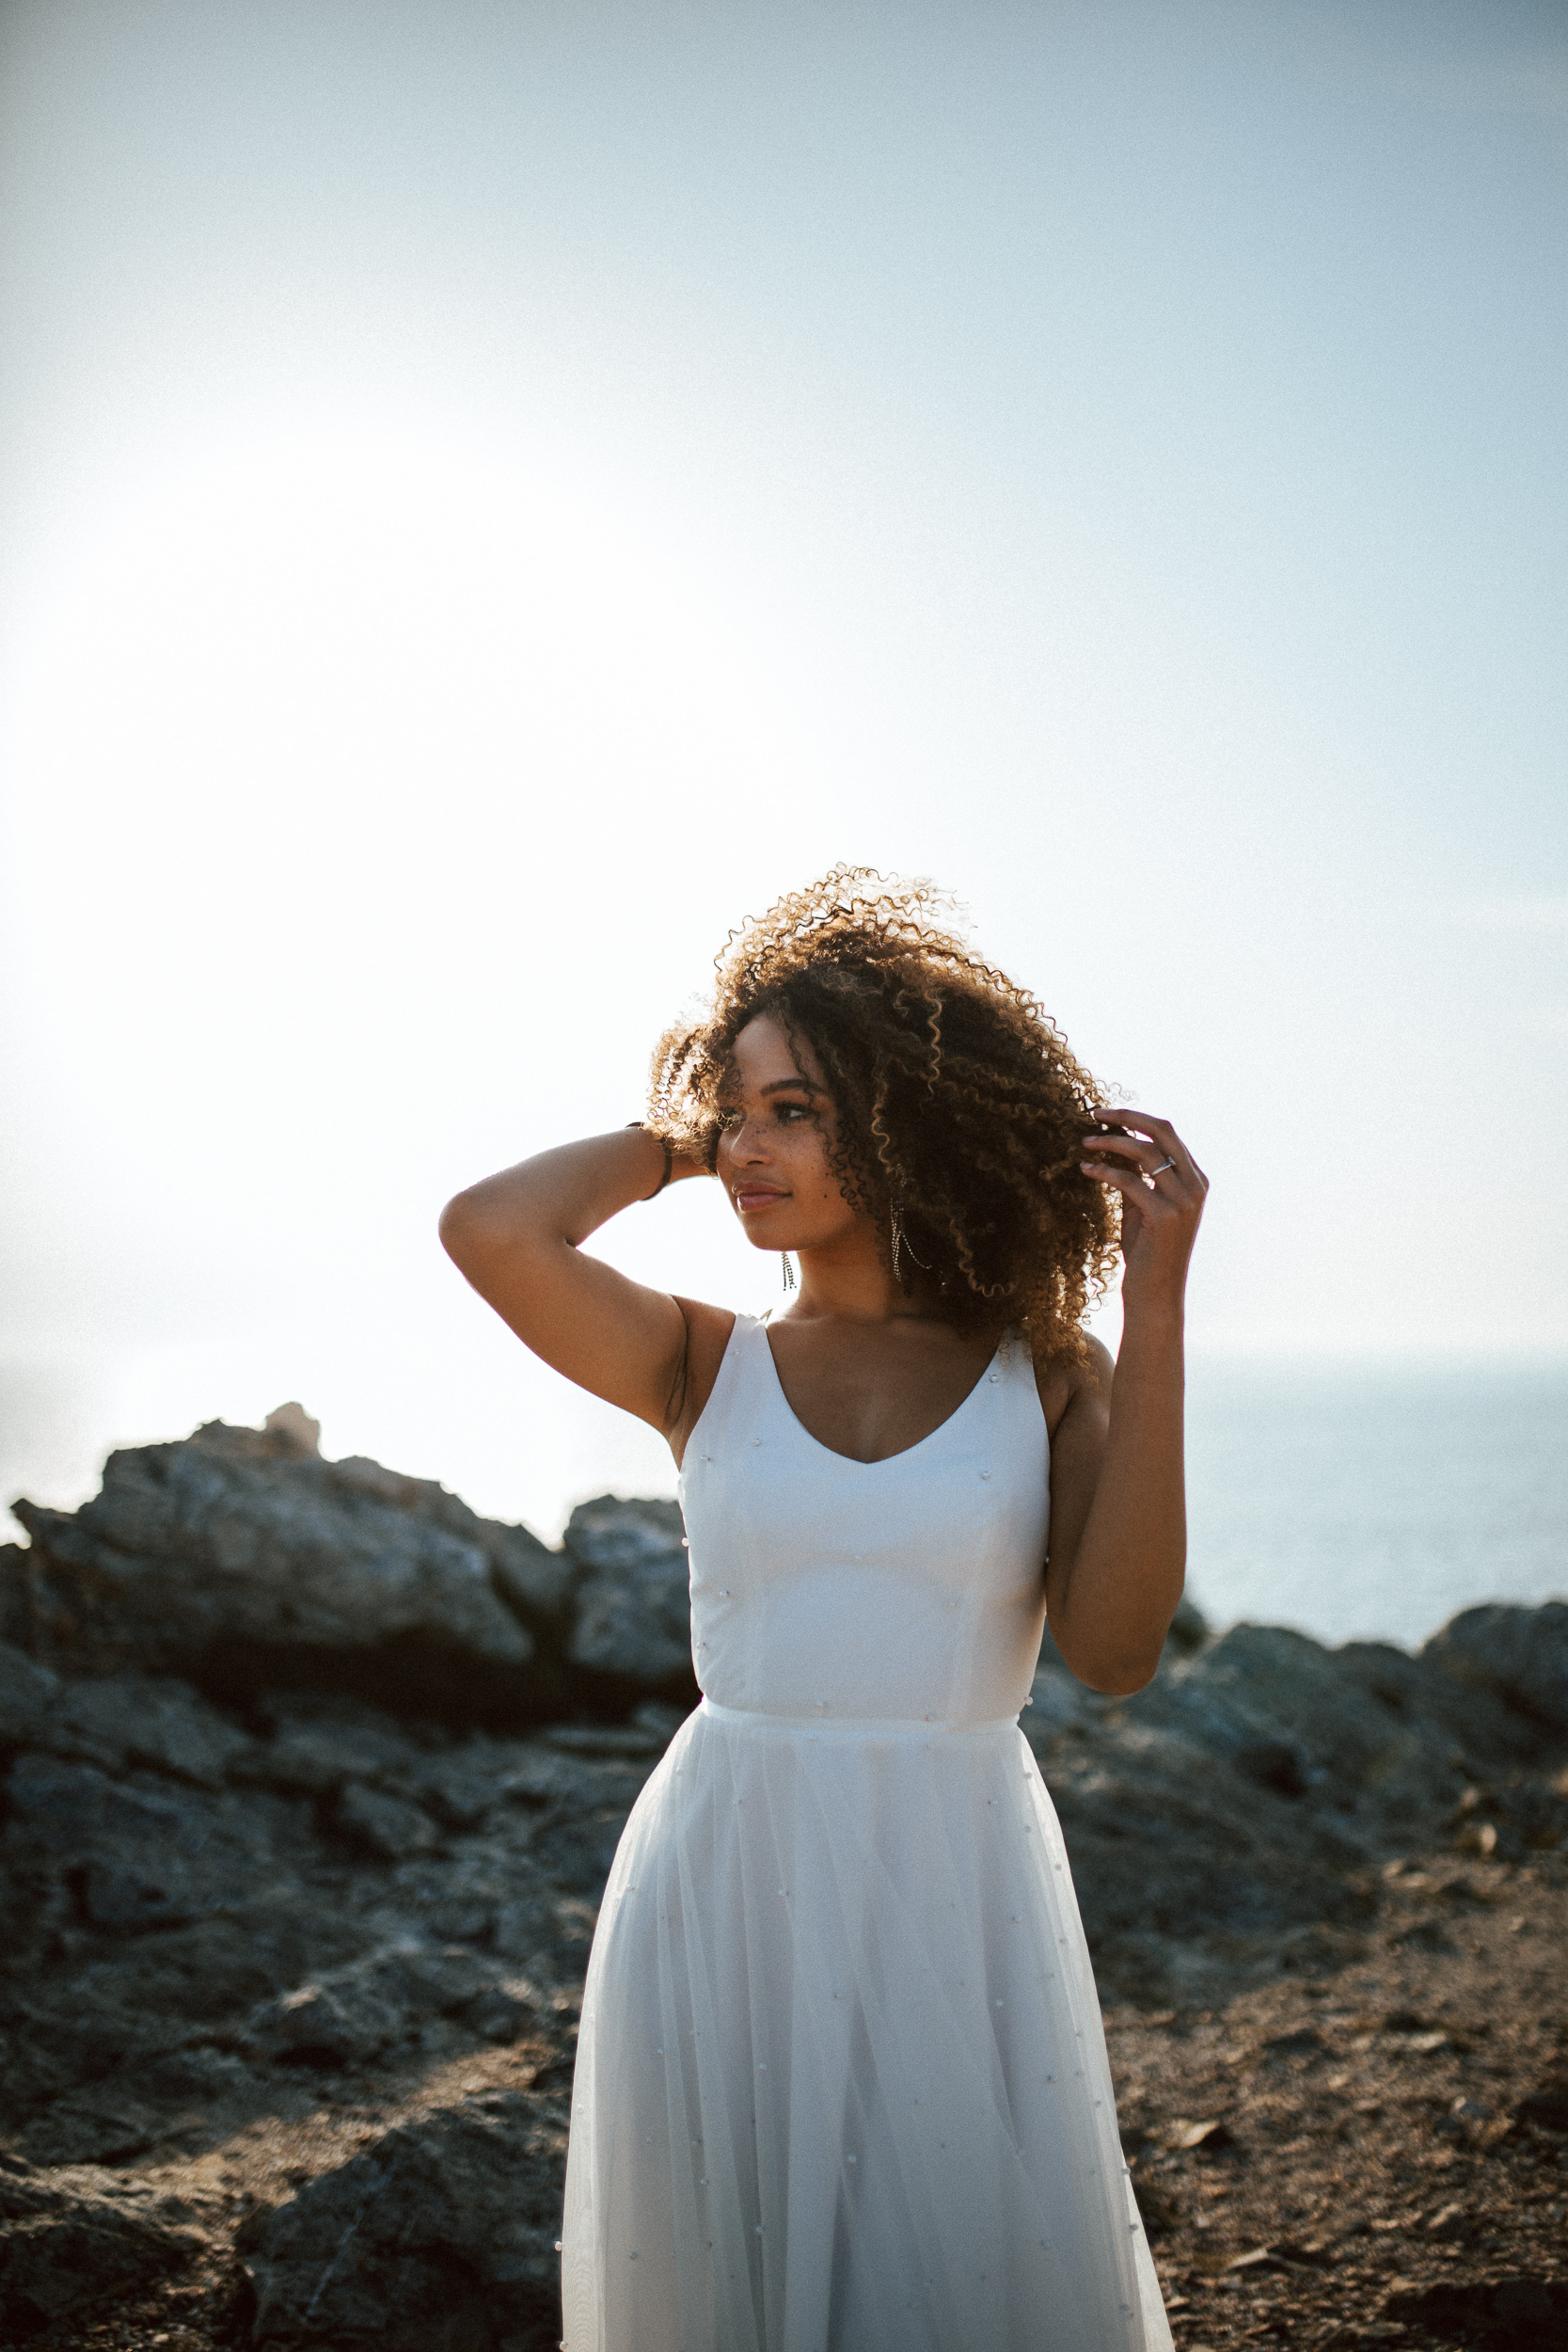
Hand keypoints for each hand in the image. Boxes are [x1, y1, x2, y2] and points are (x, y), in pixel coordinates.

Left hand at [1080, 1110, 1207, 1316]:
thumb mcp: (1143, 1206)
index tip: (1106, 1115)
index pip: (1167, 1134)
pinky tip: (1085, 1169)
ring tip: (1084, 1142)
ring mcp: (1183, 1201)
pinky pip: (1129, 1181)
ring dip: (1110, 1142)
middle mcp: (1195, 1186)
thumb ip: (1136, 1176)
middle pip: (1162, 1131)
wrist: (1155, 1293)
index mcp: (1196, 1180)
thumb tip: (1114, 1145)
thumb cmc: (1147, 1251)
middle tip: (1094, 1113)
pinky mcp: (1164, 1216)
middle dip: (1126, 1116)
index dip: (1136, 1118)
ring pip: (1144, 1152)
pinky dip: (1104, 1171)